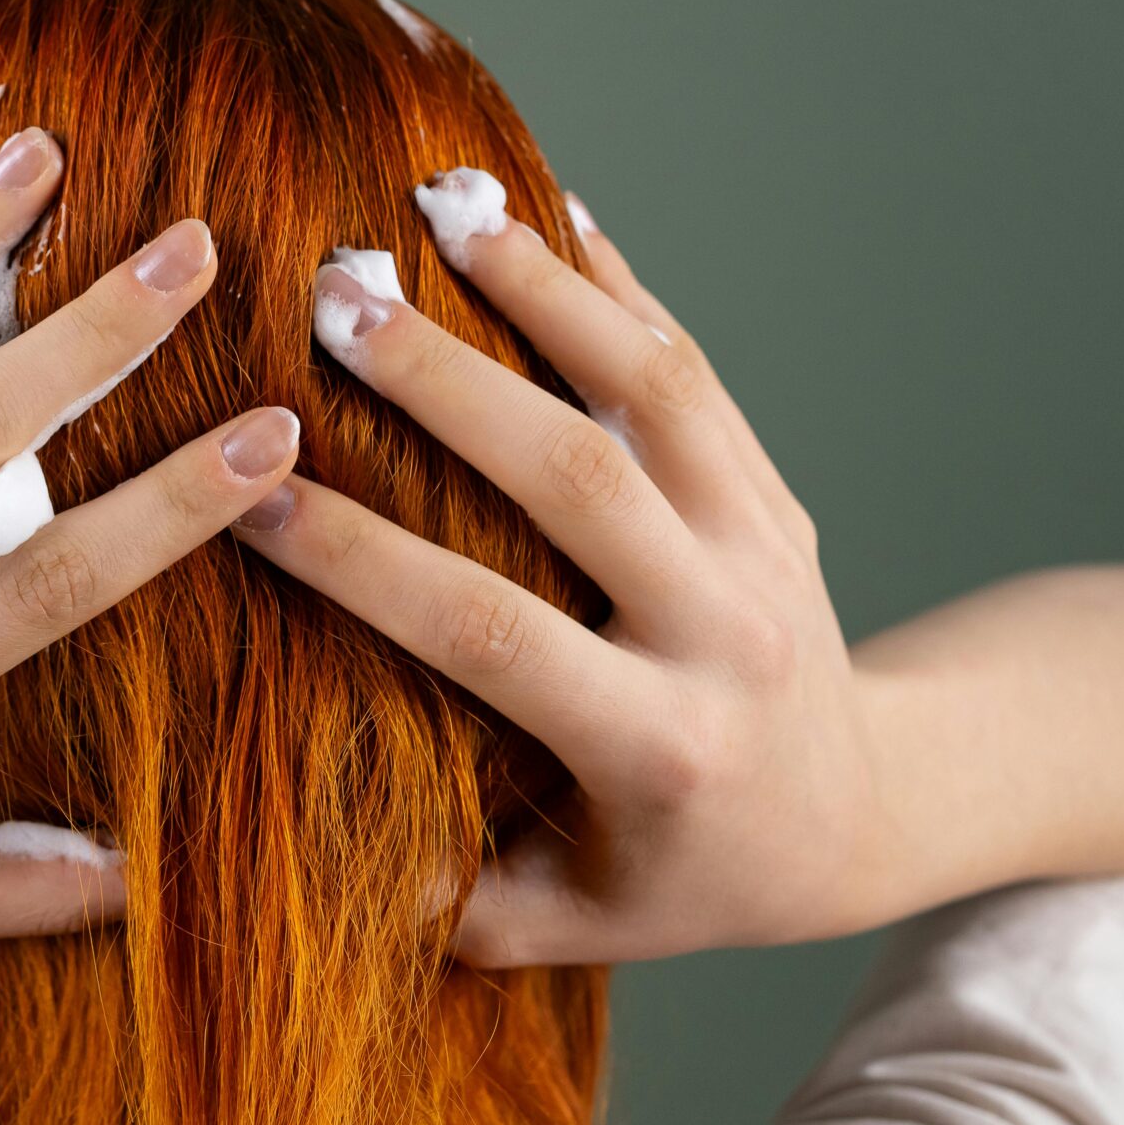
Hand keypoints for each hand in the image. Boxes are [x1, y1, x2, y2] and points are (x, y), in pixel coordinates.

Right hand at [234, 199, 893, 966]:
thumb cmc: (692, 872)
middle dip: (446, 379)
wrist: (871, 812)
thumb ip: (453, 900)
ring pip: (655, 387)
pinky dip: (615, 280)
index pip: (490, 632)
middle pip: (577, 477)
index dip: (365, 559)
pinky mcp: (770, 486)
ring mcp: (762, 542)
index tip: (252, 491)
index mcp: (661, 743)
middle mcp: (724, 630)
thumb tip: (295, 839)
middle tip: (331, 296)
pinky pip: (693, 366)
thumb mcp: (578, 923)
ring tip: (437, 202)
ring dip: (543, 285)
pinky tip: (541, 202)